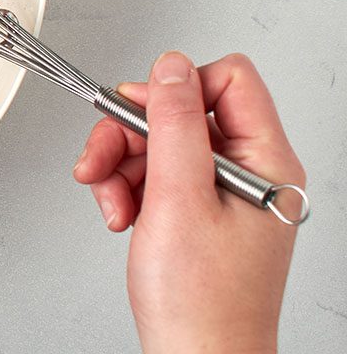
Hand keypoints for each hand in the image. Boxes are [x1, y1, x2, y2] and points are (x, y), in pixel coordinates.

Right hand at [73, 52, 304, 352]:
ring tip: (113, 204)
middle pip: (181, 111)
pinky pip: (153, 174)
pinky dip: (126, 189)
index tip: (140, 113)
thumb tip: (170, 66)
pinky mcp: (196, 212)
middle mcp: (248, 172)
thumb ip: (173, 124)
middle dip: (131, 134)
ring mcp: (221, 194)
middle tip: (103, 162)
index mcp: (265, 162)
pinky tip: (122, 216)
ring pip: (158, 142)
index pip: (228, 79)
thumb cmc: (201, 303)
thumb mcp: (178, 199)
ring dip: (121, 167)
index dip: (176, 88)